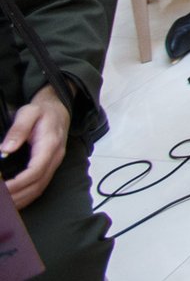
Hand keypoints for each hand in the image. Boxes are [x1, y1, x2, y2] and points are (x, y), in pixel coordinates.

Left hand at [1, 84, 69, 207]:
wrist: (59, 109)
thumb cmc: (42, 111)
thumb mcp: (28, 113)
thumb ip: (18, 129)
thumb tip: (6, 149)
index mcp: (50, 145)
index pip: (36, 171)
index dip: (18, 184)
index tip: (2, 188)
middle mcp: (55, 158)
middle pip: (37, 185)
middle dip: (16, 196)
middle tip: (0, 200)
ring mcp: (54, 164)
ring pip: (39, 189)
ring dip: (20, 200)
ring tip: (4, 205)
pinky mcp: (50, 167)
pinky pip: (39, 187)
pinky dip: (26, 197)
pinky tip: (13, 201)